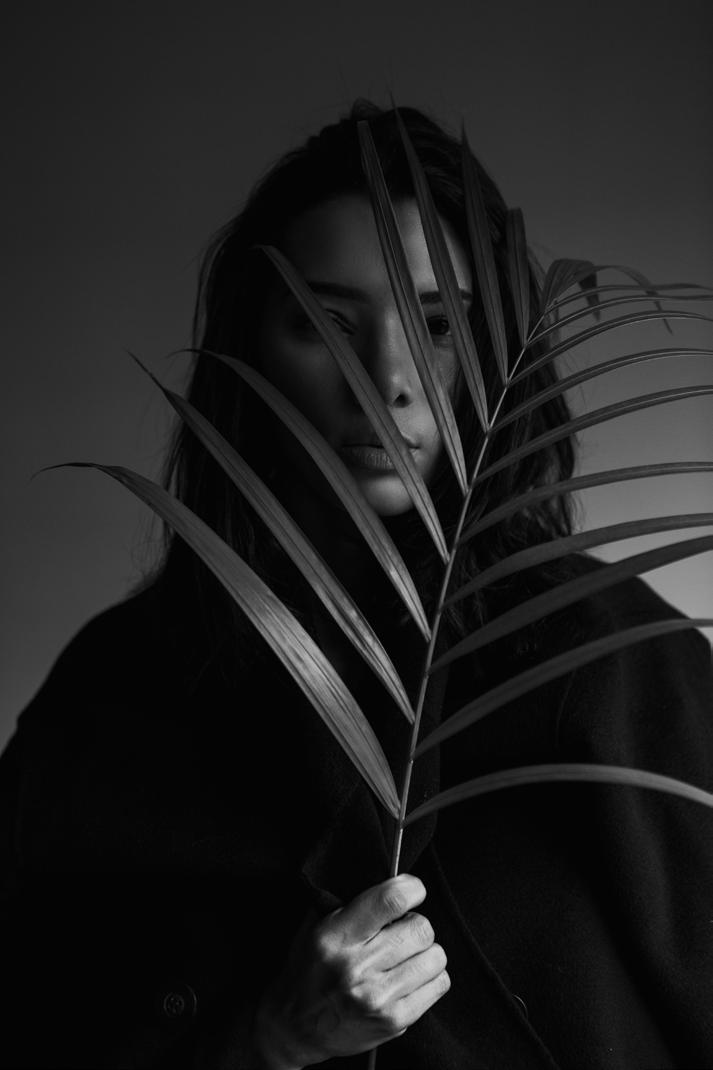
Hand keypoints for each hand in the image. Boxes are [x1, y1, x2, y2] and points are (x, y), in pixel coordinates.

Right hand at [253, 873, 449, 1068]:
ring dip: (424, 951)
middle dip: (415, 923)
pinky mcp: (394, 1022)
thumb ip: (349, 903)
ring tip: (403, 956)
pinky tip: (408, 977)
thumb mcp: (315, 927)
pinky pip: (439, 984)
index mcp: (335, 937)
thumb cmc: (307, 971)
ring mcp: (377, 999)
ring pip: (435, 956)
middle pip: (420, 927)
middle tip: (399, 931)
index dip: (411, 888)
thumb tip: (393, 880)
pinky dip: (430, 977)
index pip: (390, 900)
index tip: (412, 889)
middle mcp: (357, 968)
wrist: (295, 1029)